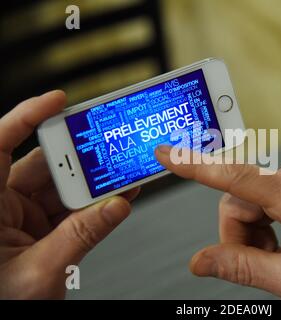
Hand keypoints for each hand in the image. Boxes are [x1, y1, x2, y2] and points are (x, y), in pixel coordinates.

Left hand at [0, 91, 139, 298]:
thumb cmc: (0, 303)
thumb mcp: (40, 273)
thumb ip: (80, 237)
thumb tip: (116, 207)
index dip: (26, 117)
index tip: (57, 101)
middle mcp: (3, 206)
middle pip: (44, 166)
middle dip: (80, 159)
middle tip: (108, 148)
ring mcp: (24, 217)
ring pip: (63, 187)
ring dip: (94, 184)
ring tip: (122, 174)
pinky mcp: (43, 229)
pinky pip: (72, 209)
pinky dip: (94, 204)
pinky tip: (116, 195)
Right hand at [156, 145, 280, 298]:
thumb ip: (243, 267)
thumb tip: (200, 262)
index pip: (235, 179)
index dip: (195, 166)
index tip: (167, 154)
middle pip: (237, 200)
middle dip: (239, 235)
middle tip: (260, 260)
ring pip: (246, 201)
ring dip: (252, 232)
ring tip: (277, 253)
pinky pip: (261, 198)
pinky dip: (263, 224)